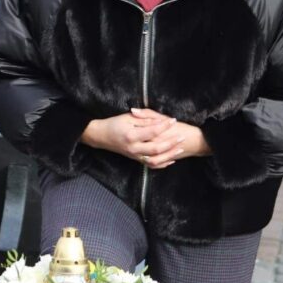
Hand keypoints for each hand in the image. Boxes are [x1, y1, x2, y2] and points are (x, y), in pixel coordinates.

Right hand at [80, 108, 209, 168]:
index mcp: (131, 135)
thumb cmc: (114, 124)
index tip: (173, 120)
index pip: (152, 131)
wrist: (101, 136)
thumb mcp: (128, 118)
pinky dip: (162, 164)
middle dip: (171, 143)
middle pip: (156, 148)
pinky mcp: (135, 159)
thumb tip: (159, 121)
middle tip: (181, 136)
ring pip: (155, 160)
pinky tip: (171, 159)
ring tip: (180, 148)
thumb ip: (144, 119)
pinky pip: (151, 165)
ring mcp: (135, 156)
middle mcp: (133, 148)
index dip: (164, 126)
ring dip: (169, 155)